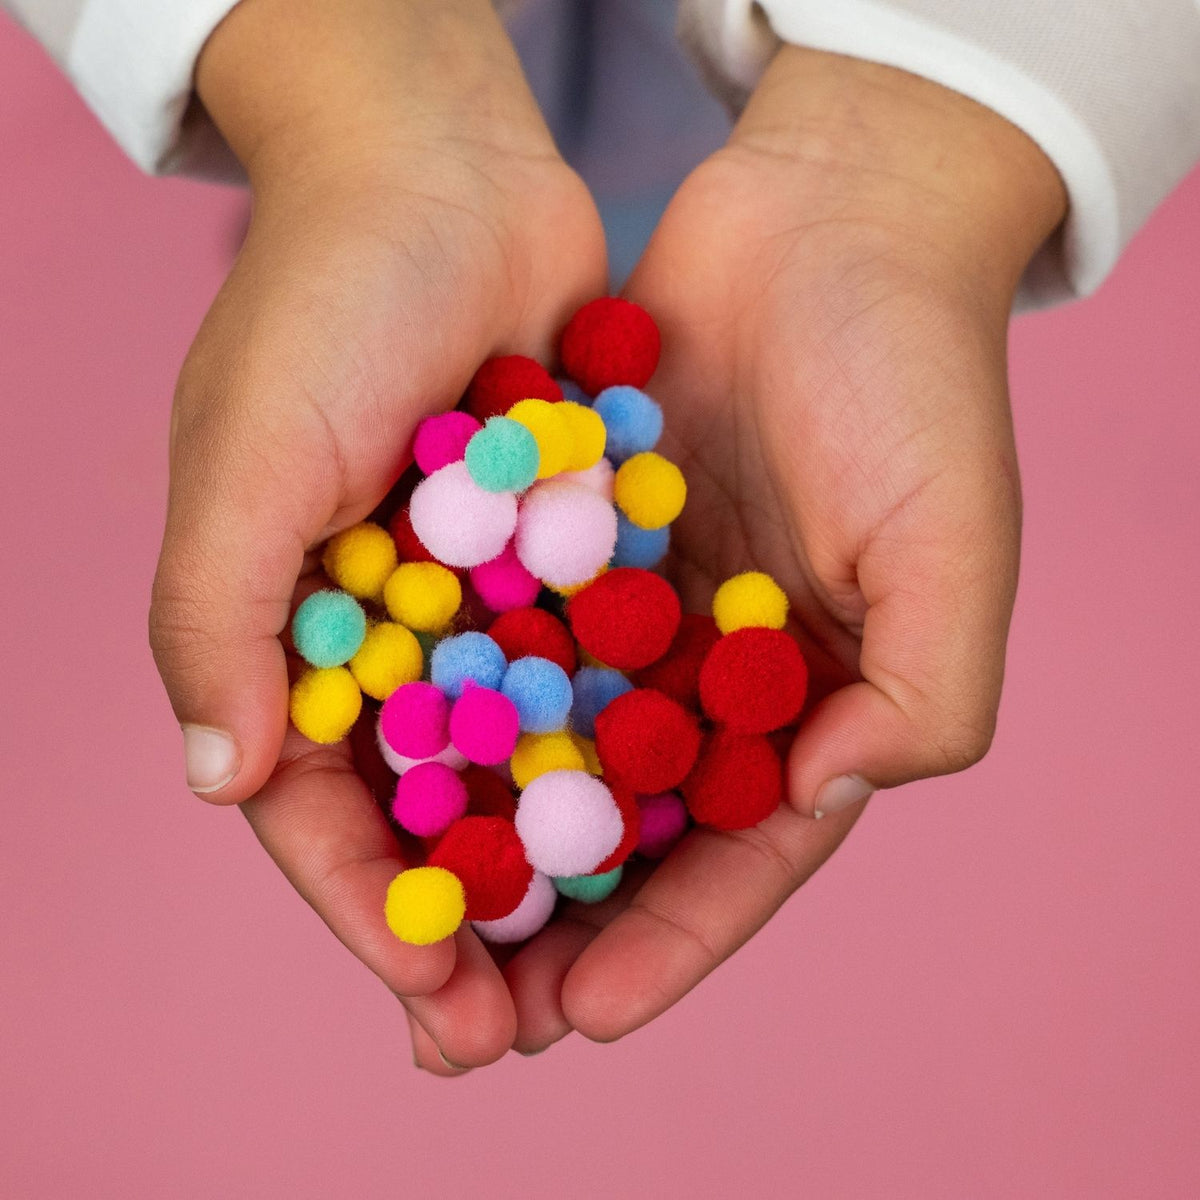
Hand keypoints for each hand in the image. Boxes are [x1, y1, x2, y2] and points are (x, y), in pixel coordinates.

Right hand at [148, 0, 604, 1071]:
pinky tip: (669, 824)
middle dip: (473, 923)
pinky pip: (591, 677)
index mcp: (290, 635)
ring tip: (608, 964)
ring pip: (521, 766)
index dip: (372, 917)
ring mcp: (482, 603)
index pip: (322, 812)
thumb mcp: (245, 455)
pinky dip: (618, 746)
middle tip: (532, 1030)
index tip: (442, 1005)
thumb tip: (220, 779)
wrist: (445, 176)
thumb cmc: (326, 301)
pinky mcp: (562, 557)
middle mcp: (387, 637)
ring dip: (557, 863)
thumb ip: (215, 618)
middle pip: (430, 815)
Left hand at [502, 48, 1065, 1049]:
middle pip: (630, 829)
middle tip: (472, 1016)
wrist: (824, 223)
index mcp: (816, 701)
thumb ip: (924, 695)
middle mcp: (717, 673)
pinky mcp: (572, 542)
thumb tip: (818, 797)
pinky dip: (458, 696)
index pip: (741, 853)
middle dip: (560, 924)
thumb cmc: (911, 380)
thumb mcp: (953, 544)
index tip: (586, 1012)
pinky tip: (386, 757)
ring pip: (551, 749)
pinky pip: (507, 635)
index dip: (673, 939)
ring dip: (489, 835)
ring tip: (410, 913)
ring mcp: (639, 612)